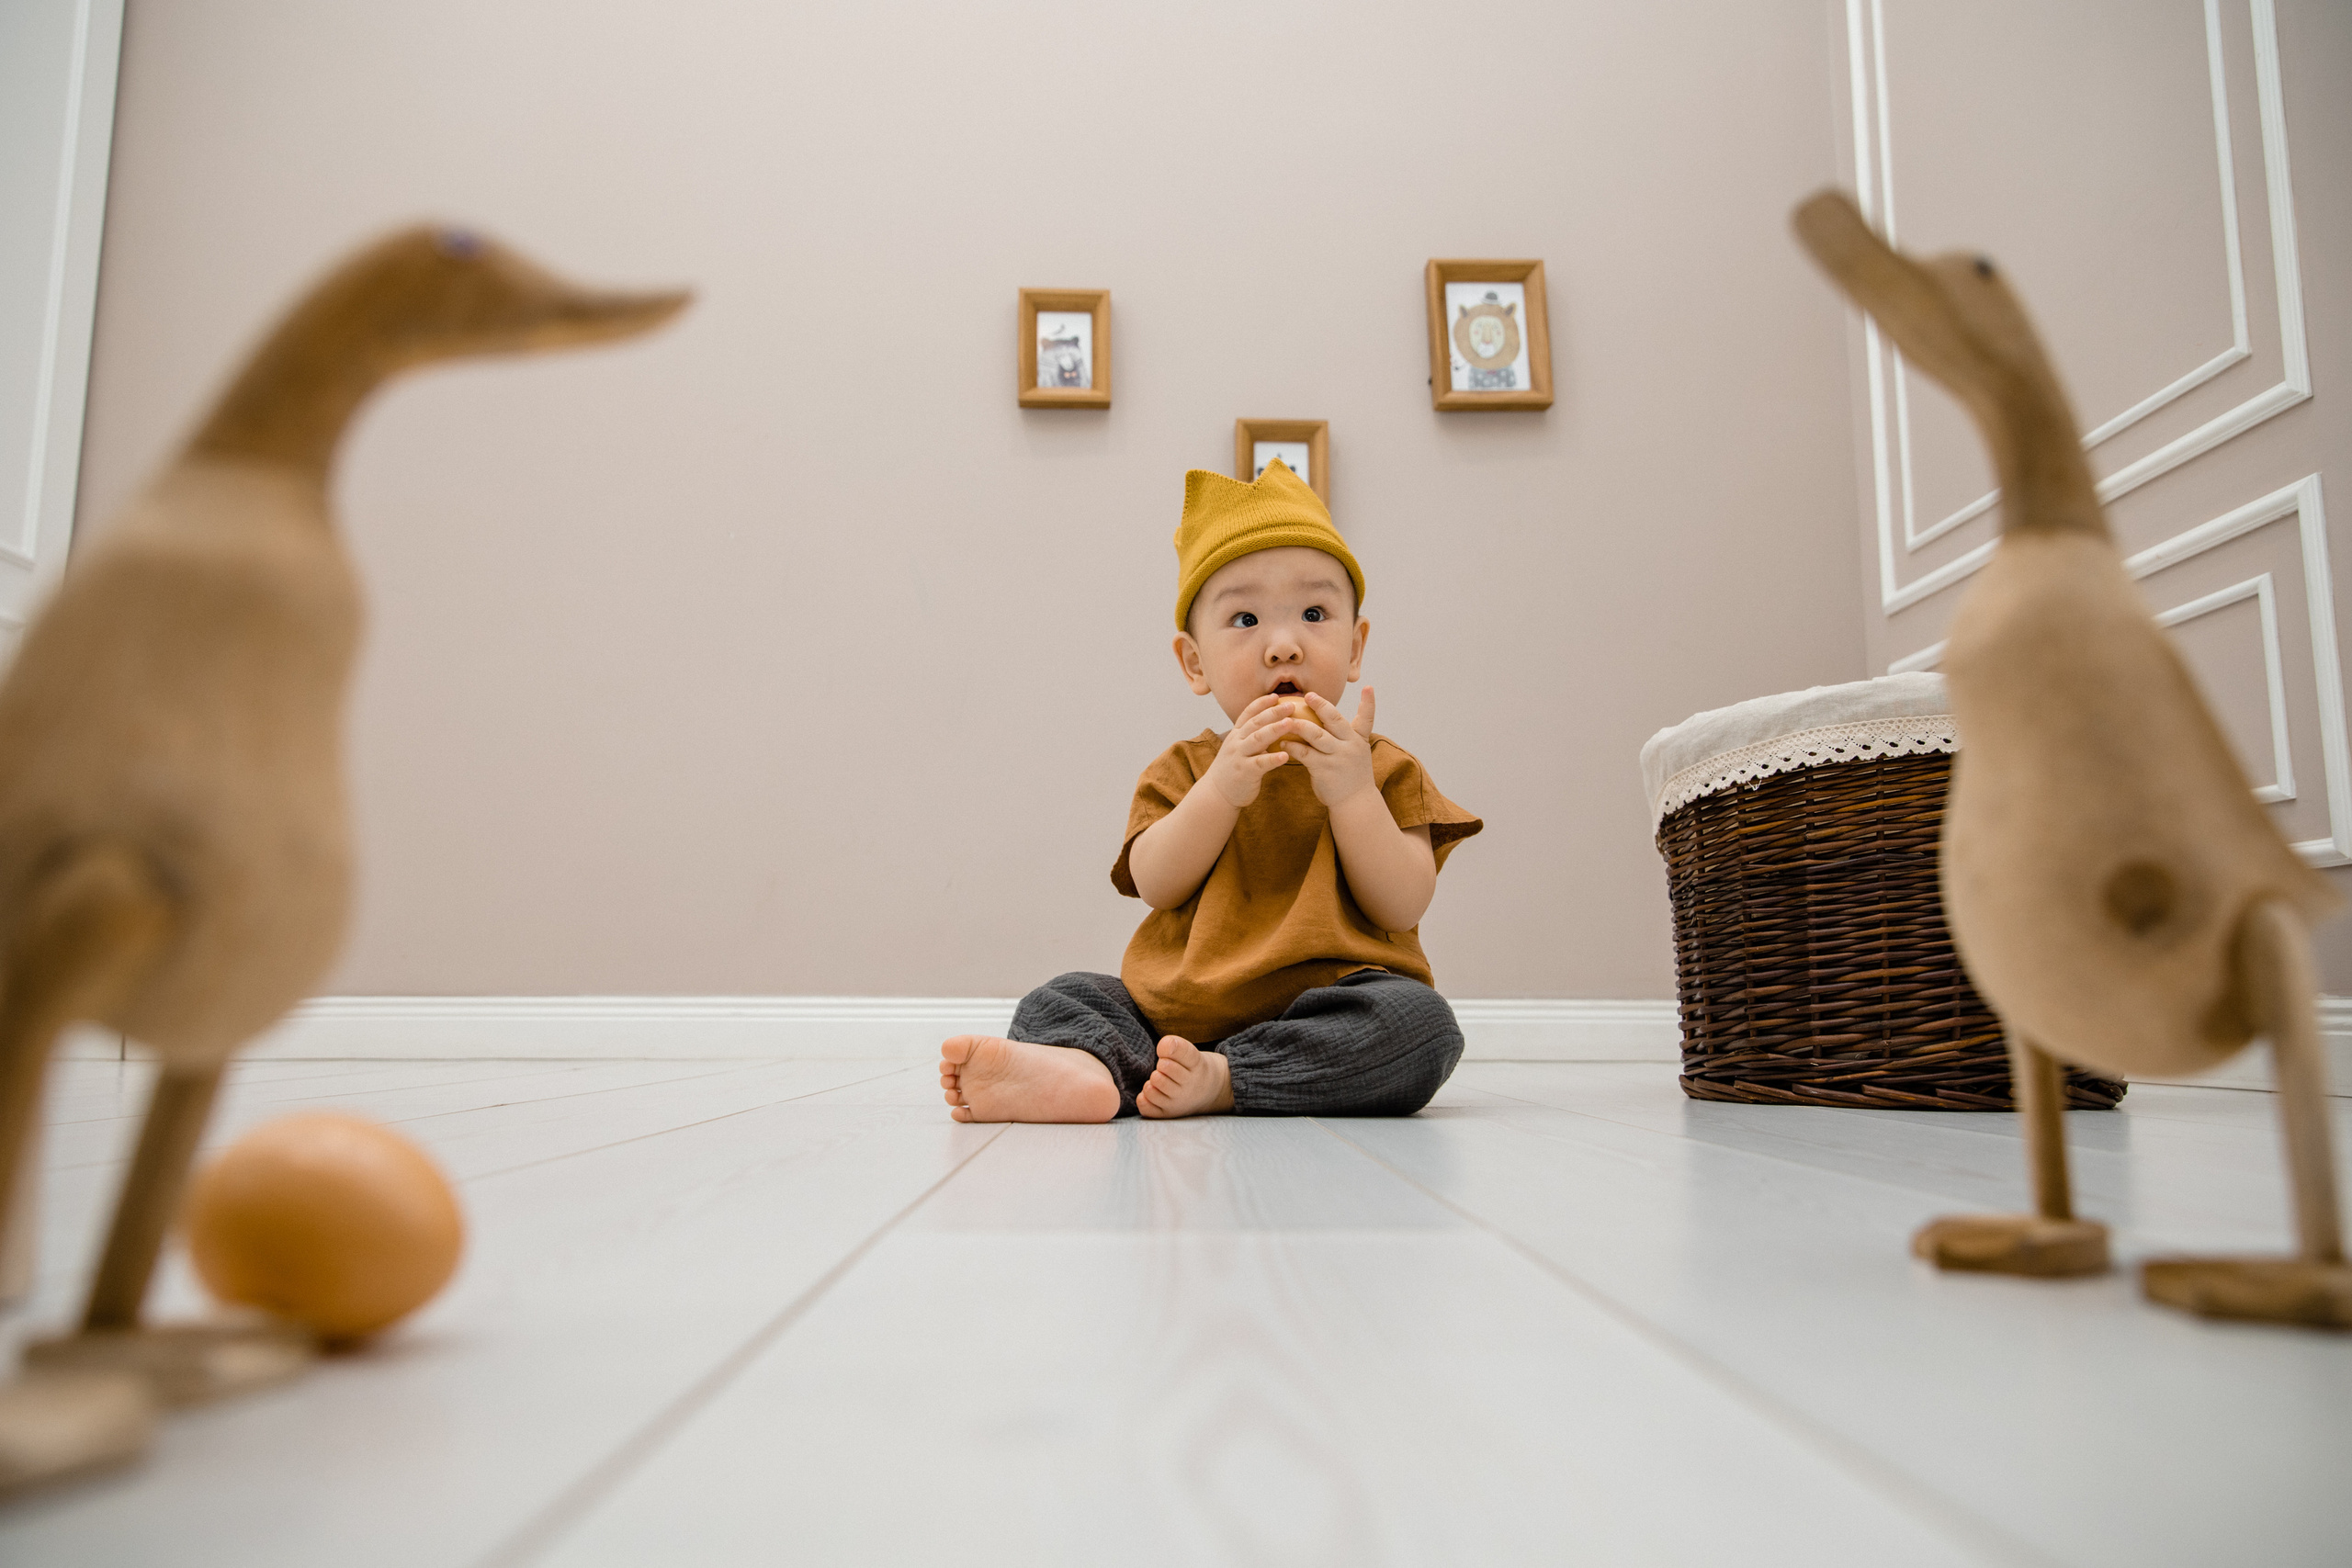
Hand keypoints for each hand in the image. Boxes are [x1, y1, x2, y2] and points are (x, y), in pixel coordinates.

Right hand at [1204, 693, 1298, 808]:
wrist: (1217, 793)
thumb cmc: (1233, 769)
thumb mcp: (1238, 748)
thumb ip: (1251, 737)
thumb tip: (1273, 726)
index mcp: (1236, 735)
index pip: (1248, 714)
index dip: (1261, 703)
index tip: (1276, 696)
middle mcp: (1237, 742)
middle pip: (1256, 723)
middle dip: (1273, 713)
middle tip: (1290, 706)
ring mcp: (1240, 756)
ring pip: (1258, 739)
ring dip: (1275, 729)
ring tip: (1291, 723)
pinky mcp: (1245, 772)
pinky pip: (1261, 763)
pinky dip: (1273, 758)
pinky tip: (1286, 755)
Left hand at [1283, 687, 1378, 808]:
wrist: (1354, 802)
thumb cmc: (1351, 774)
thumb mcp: (1356, 752)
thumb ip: (1345, 735)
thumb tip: (1328, 714)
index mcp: (1358, 739)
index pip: (1367, 718)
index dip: (1368, 702)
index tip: (1368, 687)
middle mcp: (1350, 746)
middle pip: (1335, 720)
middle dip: (1321, 706)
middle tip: (1308, 695)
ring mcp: (1338, 758)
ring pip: (1316, 735)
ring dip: (1299, 725)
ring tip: (1286, 719)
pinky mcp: (1324, 770)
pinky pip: (1305, 754)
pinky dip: (1292, 747)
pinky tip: (1282, 743)